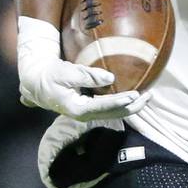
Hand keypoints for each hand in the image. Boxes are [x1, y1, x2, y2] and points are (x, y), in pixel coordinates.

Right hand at [17, 16, 148, 120]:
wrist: (37, 83)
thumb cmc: (50, 76)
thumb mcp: (65, 72)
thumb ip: (86, 75)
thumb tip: (110, 78)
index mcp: (77, 109)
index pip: (103, 107)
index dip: (120, 101)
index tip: (135, 94)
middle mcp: (85, 115)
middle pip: (114, 114)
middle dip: (133, 106)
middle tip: (149, 95)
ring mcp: (88, 113)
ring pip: (115, 113)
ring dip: (132, 106)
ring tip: (148, 96)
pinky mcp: (90, 108)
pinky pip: (111, 109)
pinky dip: (124, 104)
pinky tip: (135, 97)